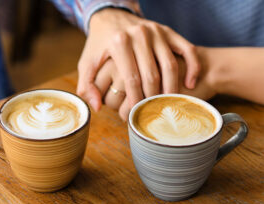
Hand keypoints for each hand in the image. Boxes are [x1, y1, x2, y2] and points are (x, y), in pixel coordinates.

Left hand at [77, 8, 200, 112]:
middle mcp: (139, 35)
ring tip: (169, 103)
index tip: (137, 112)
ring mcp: (156, 32)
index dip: (135, 100)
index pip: (131, 79)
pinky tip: (190, 84)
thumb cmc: (99, 43)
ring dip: (171, 88)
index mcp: (119, 43)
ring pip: (170, 65)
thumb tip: (97, 107)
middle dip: (153, 97)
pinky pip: (186, 49)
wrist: (111, 15)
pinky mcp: (167, 31)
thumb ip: (87, 85)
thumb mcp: (87, 62)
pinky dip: (192, 67)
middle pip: (152, 75)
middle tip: (152, 111)